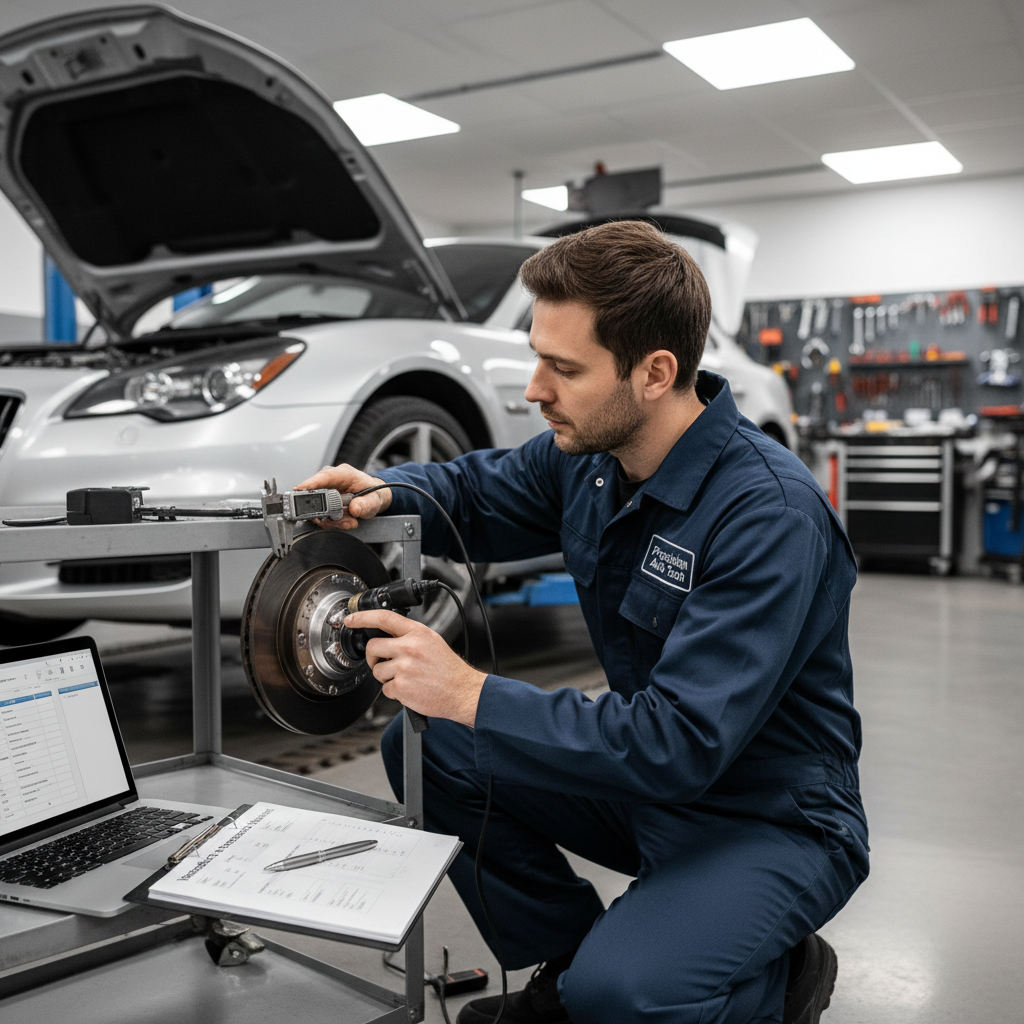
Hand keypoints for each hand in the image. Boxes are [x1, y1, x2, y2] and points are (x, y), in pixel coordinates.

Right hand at [294, 463, 391, 530]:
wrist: (373, 497)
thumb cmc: (372, 493)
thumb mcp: (374, 500)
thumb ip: (366, 504)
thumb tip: (355, 508)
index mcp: (344, 474)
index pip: (325, 476)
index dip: (311, 483)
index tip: (300, 490)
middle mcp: (332, 480)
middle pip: (316, 494)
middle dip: (324, 512)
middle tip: (339, 520)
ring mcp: (326, 490)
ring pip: (317, 508)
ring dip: (332, 520)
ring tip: (349, 521)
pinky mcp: (323, 501)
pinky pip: (321, 514)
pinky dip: (332, 521)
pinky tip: (345, 520)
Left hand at [346, 610, 485, 727]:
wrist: (461, 691)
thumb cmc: (448, 668)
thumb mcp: (431, 641)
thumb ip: (409, 635)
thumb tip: (386, 635)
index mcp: (417, 633)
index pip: (384, 618)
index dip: (362, 617)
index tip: (351, 619)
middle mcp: (409, 648)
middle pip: (373, 647)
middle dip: (373, 657)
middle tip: (382, 662)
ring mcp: (404, 668)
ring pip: (377, 671)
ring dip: (386, 677)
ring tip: (405, 678)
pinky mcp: (401, 687)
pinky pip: (385, 689)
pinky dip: (394, 691)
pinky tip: (409, 688)